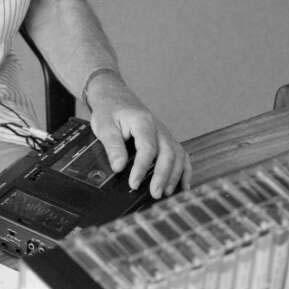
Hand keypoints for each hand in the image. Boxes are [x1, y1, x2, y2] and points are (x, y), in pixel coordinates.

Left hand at [86, 71, 191, 199]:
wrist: (114, 95)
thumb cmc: (109, 109)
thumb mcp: (104, 125)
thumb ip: (112, 146)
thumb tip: (118, 167)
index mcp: (143, 122)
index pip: (147, 148)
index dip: (142, 168)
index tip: (134, 183)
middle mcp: (158, 127)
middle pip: (168, 153)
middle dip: (163, 175)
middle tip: (155, 194)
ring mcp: (164, 133)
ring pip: (178, 154)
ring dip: (175, 175)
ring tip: (166, 193)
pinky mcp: (165, 139)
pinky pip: (181, 154)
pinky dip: (184, 170)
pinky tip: (183, 186)